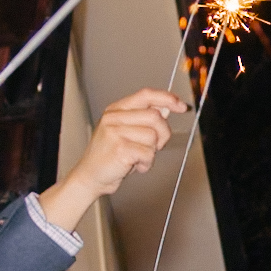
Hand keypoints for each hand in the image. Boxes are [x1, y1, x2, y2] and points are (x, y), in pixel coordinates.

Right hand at [41, 88, 187, 230]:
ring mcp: (115, 133)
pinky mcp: (119, 149)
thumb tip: (166, 108)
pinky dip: (146, 164)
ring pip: (153, 137)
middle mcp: (114, 118)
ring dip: (151, 152)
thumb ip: (144, 119)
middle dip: (163, 134)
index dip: (166, 98)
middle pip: (154, 116)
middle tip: (155, 146)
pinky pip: (148, 154)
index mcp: (116, 110)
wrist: (90, 176)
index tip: (180, 105)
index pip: (145, 95)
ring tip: (138, 157)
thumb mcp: (125, 131)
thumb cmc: (109, 155)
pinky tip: (134, 166)